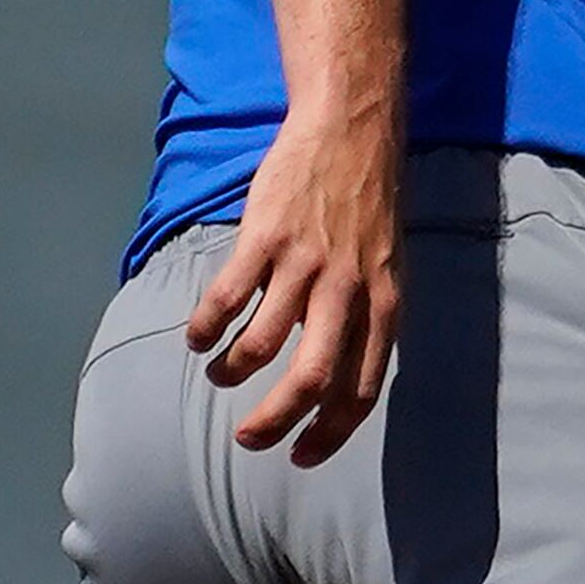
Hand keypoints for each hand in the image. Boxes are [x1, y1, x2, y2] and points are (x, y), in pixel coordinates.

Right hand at [182, 108, 402, 463]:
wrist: (351, 129)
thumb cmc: (368, 203)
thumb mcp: (387, 266)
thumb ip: (367, 318)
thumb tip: (344, 378)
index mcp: (383, 304)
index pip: (361, 389)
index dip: (329, 432)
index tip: (301, 455)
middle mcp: (347, 290)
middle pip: (310, 381)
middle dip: (275, 421)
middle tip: (250, 438)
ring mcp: (305, 263)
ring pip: (262, 344)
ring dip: (233, 371)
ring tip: (218, 373)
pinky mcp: (265, 237)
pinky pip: (228, 299)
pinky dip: (207, 327)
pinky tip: (197, 336)